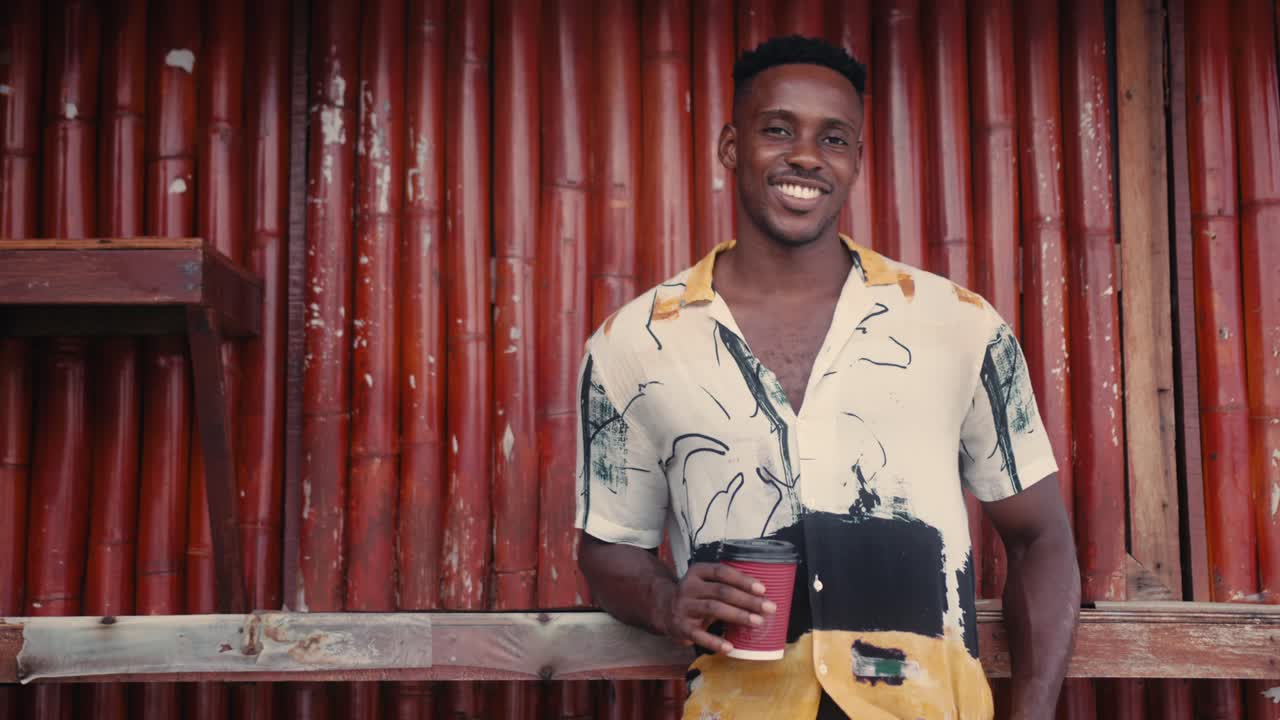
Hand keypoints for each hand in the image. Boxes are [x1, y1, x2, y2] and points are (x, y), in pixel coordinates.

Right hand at [656, 563, 776, 653]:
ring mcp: (684, 607)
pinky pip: (699, 635)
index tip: (762, 588)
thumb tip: (761, 594)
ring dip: (738, 615)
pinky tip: (730, 647)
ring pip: (714, 608)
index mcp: (697, 572)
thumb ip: (726, 585)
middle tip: (769, 607)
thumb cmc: (695, 596)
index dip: (743, 579)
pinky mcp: (681, 627)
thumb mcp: (705, 583)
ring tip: (757, 622)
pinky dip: (715, 642)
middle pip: (722, 591)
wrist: (663, 609)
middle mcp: (689, 587)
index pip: (722, 572)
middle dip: (748, 600)